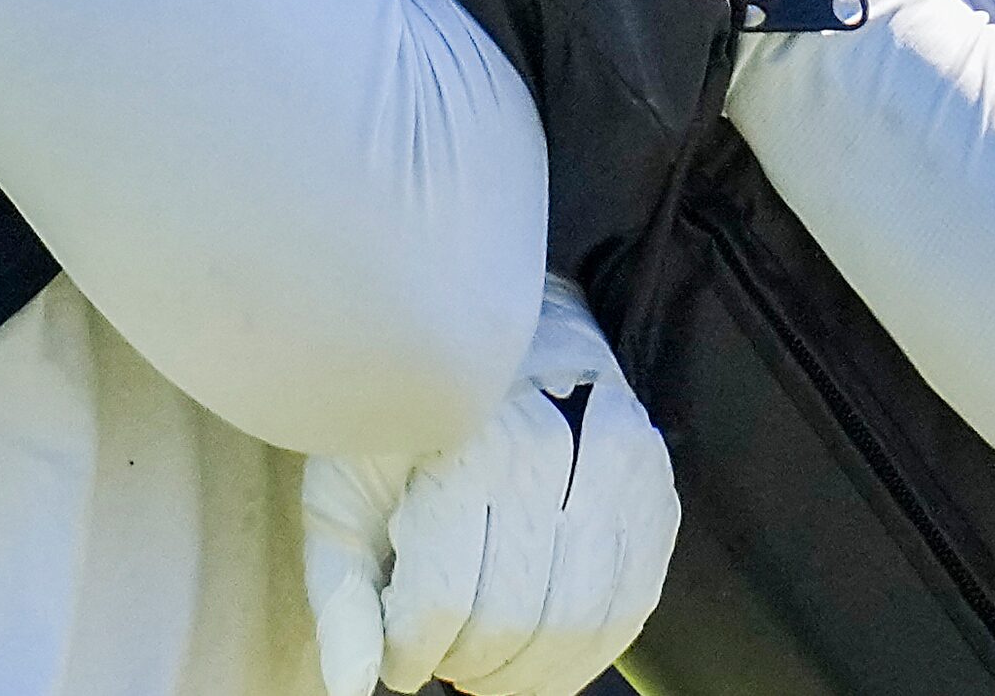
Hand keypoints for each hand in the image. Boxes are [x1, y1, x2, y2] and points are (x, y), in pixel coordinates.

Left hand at [302, 278, 680, 695]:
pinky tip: (549, 656)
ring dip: (532, 669)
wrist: (495, 333)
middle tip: (445, 662)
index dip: (414, 651)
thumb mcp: (343, 488)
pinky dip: (590, 650)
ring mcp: (612, 467)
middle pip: (516, 617)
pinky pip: (634, 599)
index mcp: (459, 445)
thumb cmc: (408, 417)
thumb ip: (343, 590)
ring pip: (582, 619)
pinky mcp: (651, 485)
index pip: (446, 598)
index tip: (400, 654)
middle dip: (471, 664)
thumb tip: (356, 686)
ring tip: (492, 664)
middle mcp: (548, 450)